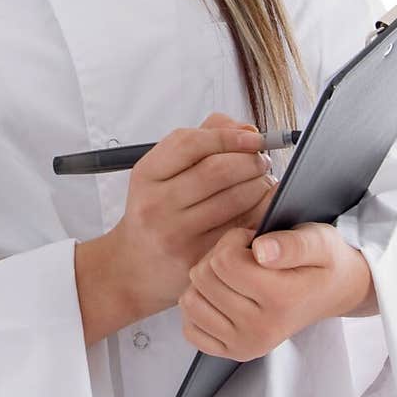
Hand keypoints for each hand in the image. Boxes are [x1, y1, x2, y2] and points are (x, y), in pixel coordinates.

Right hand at [108, 112, 278, 319]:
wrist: (134, 266)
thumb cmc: (157, 209)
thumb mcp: (164, 170)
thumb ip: (204, 138)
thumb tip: (248, 130)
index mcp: (147, 174)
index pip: (191, 142)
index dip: (229, 136)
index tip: (254, 138)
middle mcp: (156, 204)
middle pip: (218, 170)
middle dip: (251, 160)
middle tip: (261, 161)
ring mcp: (176, 234)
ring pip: (235, 199)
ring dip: (260, 185)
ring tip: (262, 182)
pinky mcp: (198, 259)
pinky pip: (242, 227)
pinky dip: (260, 212)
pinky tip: (260, 207)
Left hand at [178, 221, 375, 359]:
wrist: (335, 291)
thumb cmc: (323, 261)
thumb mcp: (318, 240)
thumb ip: (291, 244)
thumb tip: (261, 251)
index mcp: (282, 300)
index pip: (224, 261)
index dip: (235, 240)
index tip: (255, 243)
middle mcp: (262, 330)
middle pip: (203, 278)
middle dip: (220, 258)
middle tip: (247, 259)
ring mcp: (246, 346)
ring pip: (190, 301)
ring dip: (207, 282)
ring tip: (236, 277)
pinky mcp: (233, 353)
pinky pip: (190, 329)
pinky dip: (201, 309)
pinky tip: (224, 298)